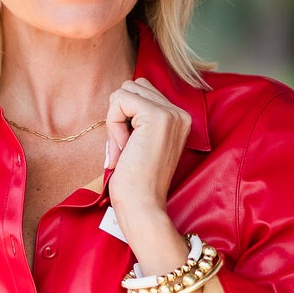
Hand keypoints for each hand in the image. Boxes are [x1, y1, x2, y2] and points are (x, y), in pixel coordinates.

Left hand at [104, 77, 190, 250]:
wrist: (143, 205)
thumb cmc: (135, 182)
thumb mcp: (139, 142)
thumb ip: (137, 118)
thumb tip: (119, 94)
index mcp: (178, 119)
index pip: (142, 93)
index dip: (125, 117)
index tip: (130, 148)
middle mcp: (180, 113)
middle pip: (133, 87)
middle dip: (119, 115)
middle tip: (125, 148)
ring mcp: (171, 113)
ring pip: (125, 91)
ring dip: (115, 119)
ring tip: (125, 148)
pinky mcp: (157, 116)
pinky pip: (119, 100)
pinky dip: (113, 123)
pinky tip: (124, 147)